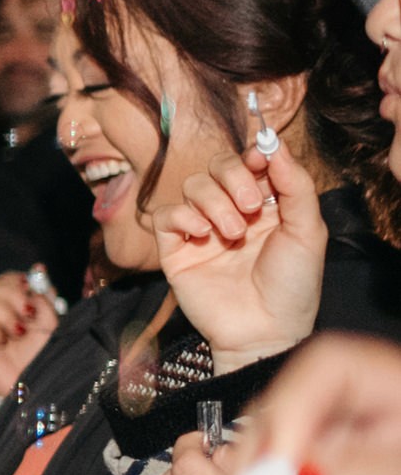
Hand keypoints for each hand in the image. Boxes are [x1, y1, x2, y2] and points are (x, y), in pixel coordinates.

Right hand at [0, 271, 60, 400]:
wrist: (35, 383)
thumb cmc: (42, 355)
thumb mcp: (50, 322)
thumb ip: (42, 297)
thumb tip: (37, 271)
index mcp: (9, 306)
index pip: (2, 280)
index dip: (15, 282)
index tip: (30, 295)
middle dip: (12, 297)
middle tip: (26, 315)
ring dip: (5, 317)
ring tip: (16, 334)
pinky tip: (1, 346)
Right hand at [157, 139, 327, 369]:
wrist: (264, 330)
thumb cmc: (293, 286)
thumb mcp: (308, 230)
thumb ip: (295, 184)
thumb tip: (274, 144)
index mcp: (267, 205)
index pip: (250, 162)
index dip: (253, 155)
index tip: (261, 160)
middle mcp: (232, 212)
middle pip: (217, 166)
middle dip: (233, 178)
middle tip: (250, 206)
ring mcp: (202, 230)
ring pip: (192, 187)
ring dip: (212, 202)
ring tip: (232, 233)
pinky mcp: (175, 250)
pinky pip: (165, 215)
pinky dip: (182, 217)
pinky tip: (203, 234)